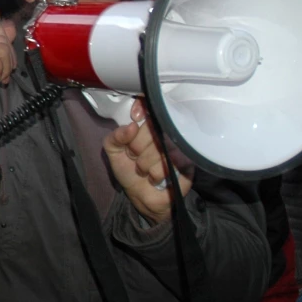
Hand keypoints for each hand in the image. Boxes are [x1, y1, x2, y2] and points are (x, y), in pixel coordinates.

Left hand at [104, 100, 193, 223]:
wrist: (142, 196)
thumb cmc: (129, 170)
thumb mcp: (113, 152)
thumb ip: (115, 136)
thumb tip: (131, 126)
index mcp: (148, 125)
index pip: (148, 106)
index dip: (141, 109)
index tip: (135, 118)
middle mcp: (166, 132)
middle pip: (152, 127)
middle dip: (136, 147)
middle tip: (135, 157)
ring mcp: (178, 146)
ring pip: (159, 148)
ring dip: (145, 164)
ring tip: (145, 169)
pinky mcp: (187, 162)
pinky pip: (168, 164)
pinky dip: (155, 174)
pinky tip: (155, 177)